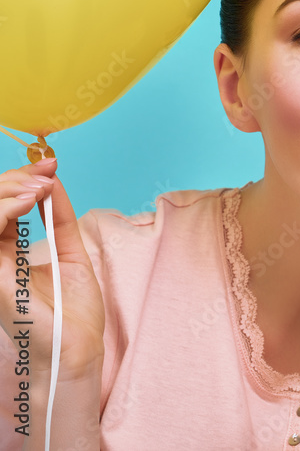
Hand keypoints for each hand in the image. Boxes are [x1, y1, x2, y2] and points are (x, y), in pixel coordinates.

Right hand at [0, 158, 104, 378]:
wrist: (78, 349)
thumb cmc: (73, 312)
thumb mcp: (71, 254)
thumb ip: (58, 221)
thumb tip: (54, 183)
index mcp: (6, 254)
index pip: (1, 207)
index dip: (21, 180)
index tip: (52, 164)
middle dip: (15, 179)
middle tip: (47, 170)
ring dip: (9, 189)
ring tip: (41, 184)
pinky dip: (4, 210)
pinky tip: (32, 200)